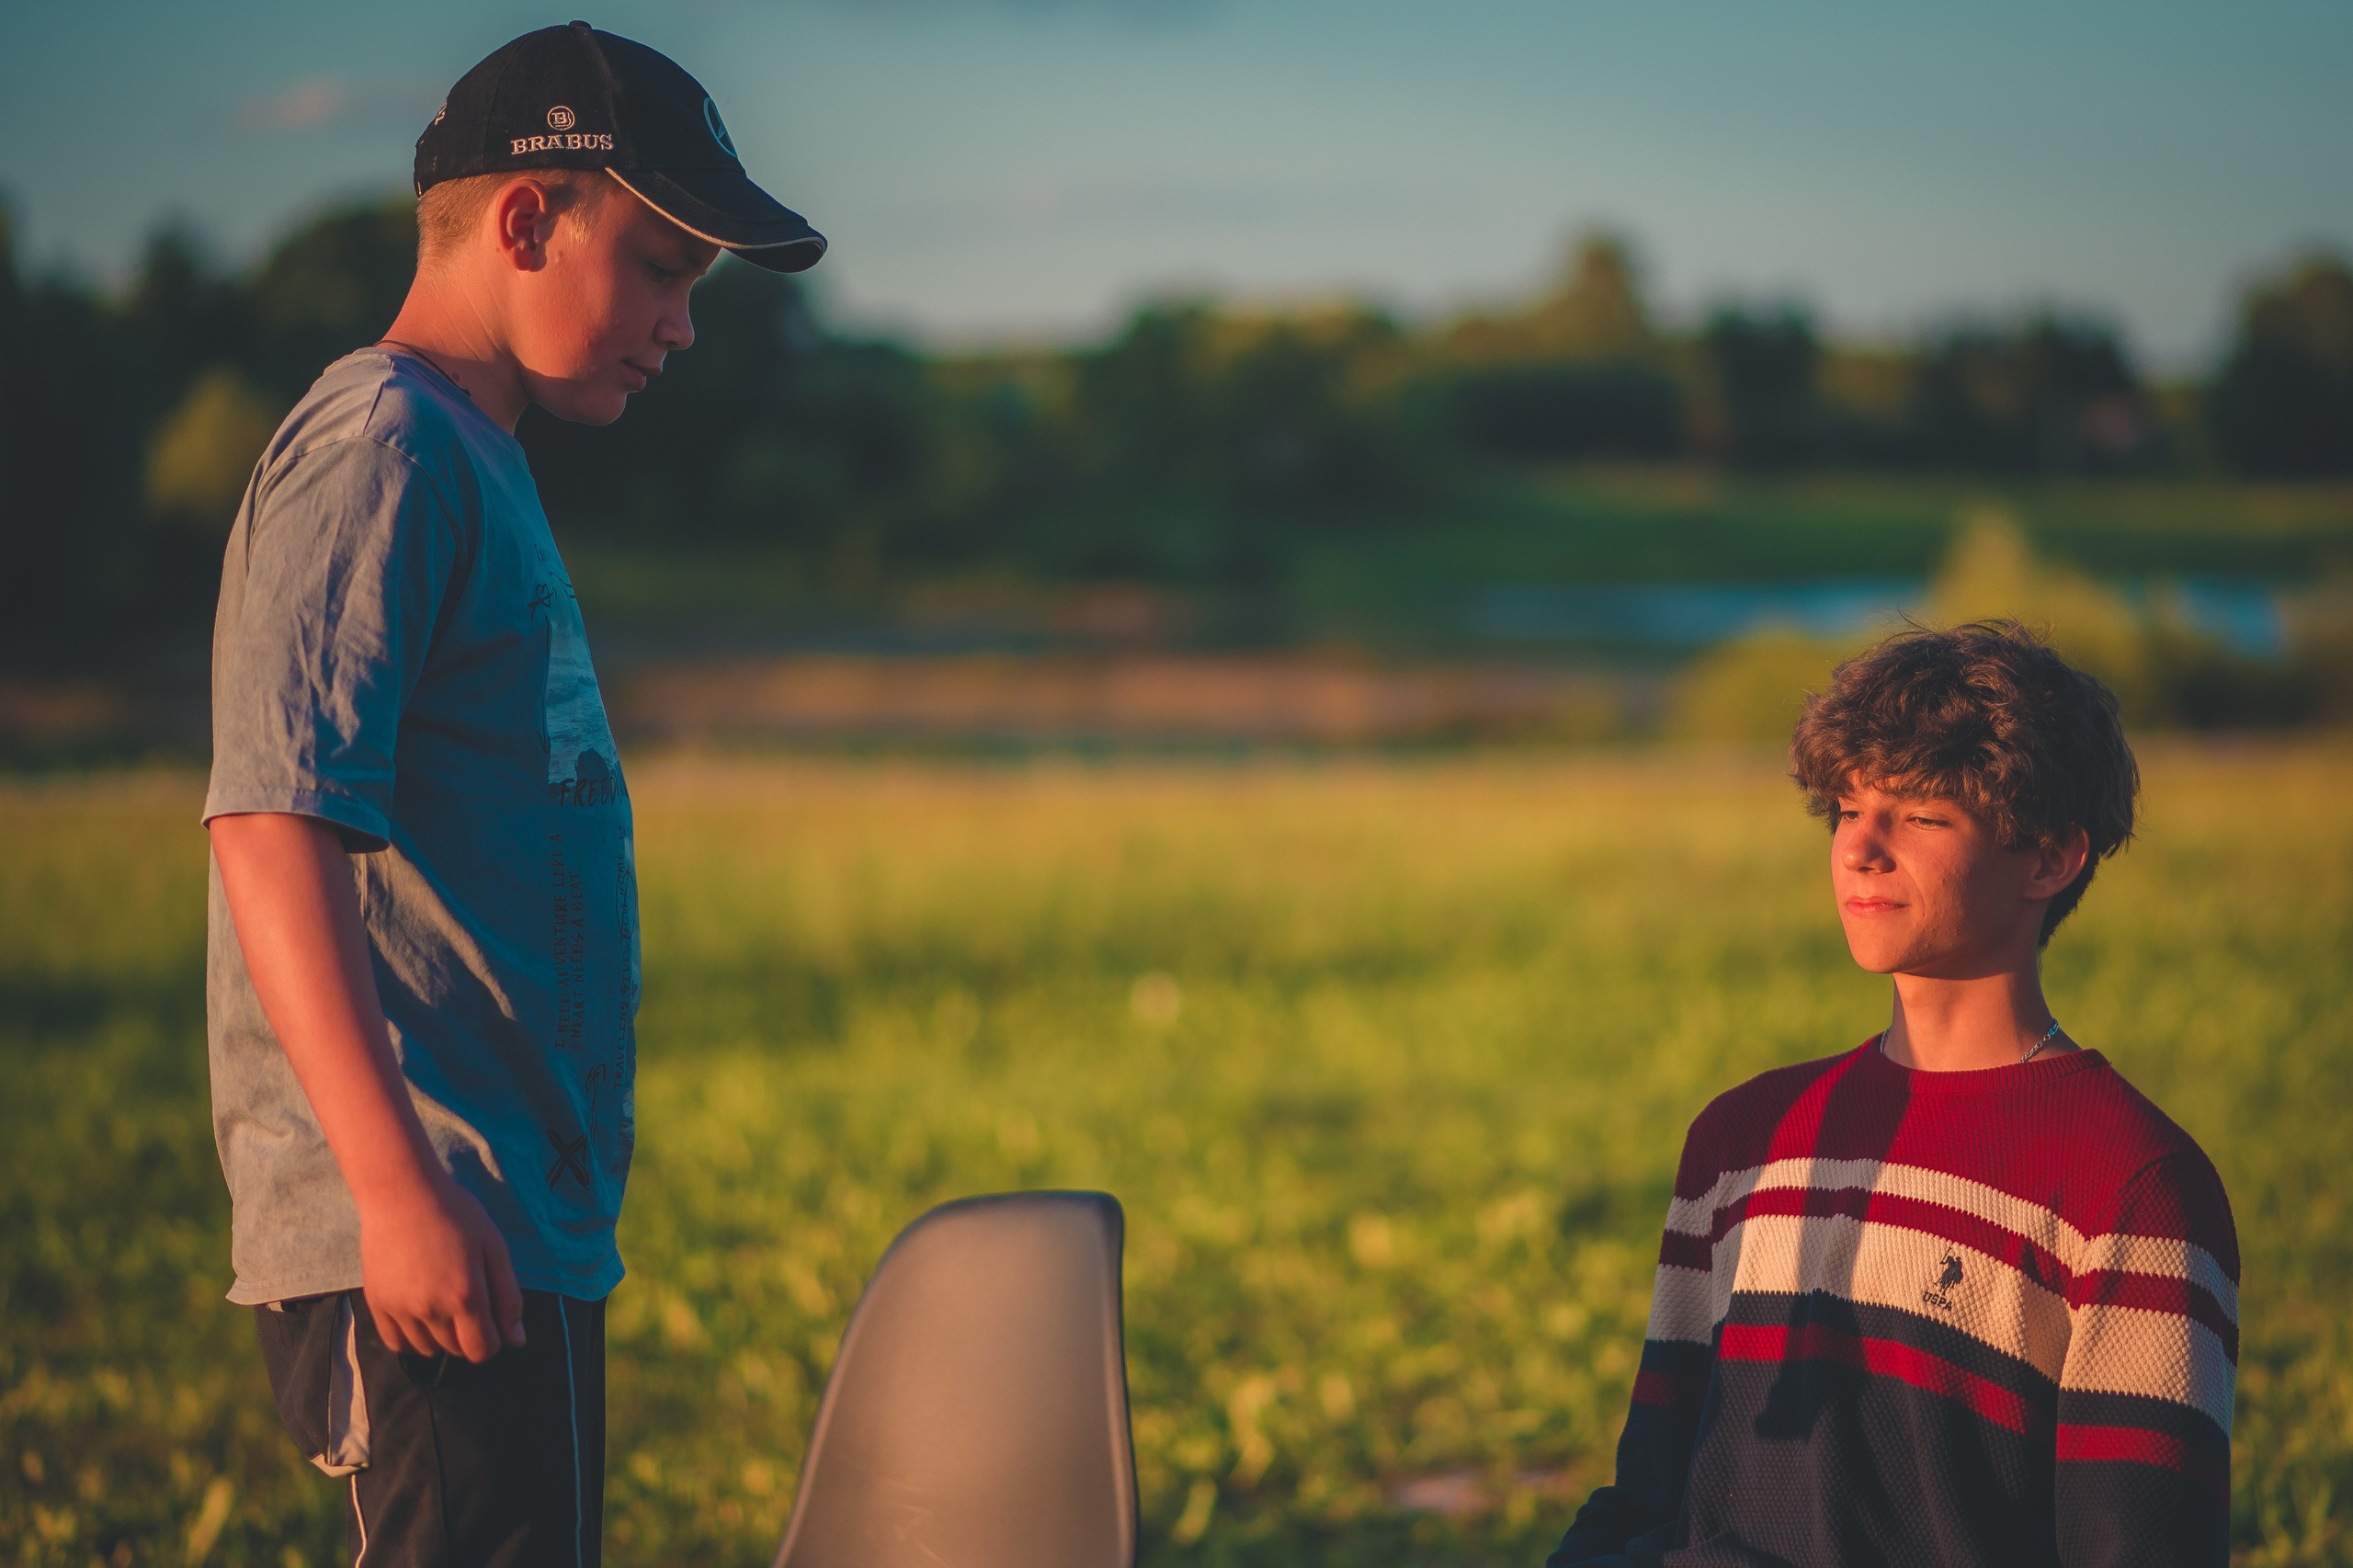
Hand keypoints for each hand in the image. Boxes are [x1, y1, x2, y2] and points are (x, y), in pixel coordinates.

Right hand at [357, 1173, 526, 1361]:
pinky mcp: (377, 1304)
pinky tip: (421, 1318)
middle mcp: (431, 1309)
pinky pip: (396, 1343)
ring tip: (444, 1306)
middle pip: (456, 1350)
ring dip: (441, 1338)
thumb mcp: (494, 1248)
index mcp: (466, 1296)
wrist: (402, 1194)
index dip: (492, 1341)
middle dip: (469, 1336)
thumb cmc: (456, 1215)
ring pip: (427, 1350)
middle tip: (467, 1304)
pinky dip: (412, 1340)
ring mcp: (400, 1309)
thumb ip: (508, 1297)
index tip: (491, 1322)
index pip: (481, 1350)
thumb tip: (517, 1341)